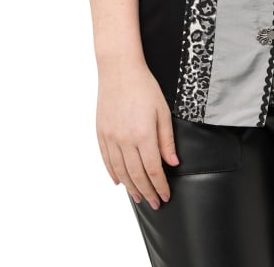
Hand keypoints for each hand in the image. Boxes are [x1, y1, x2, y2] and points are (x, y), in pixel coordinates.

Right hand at [96, 62, 179, 208]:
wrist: (119, 70)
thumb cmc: (145, 87)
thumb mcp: (163, 111)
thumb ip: (166, 139)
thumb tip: (173, 163)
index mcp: (143, 134)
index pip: (153, 169)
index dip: (160, 185)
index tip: (165, 196)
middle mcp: (125, 139)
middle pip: (137, 174)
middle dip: (147, 191)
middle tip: (155, 203)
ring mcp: (111, 137)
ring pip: (120, 171)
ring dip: (131, 187)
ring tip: (139, 197)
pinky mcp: (101, 133)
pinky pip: (106, 159)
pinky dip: (113, 173)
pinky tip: (119, 182)